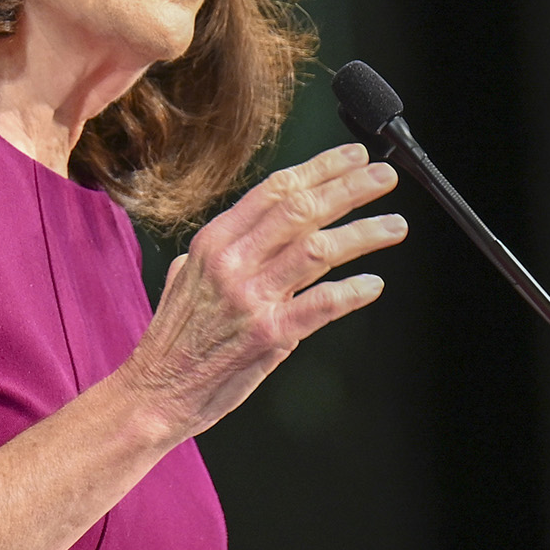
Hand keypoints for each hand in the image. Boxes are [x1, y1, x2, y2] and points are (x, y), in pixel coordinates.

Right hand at [121, 143, 404, 441]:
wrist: (155, 392)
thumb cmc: (173, 342)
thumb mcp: (182, 278)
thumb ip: (214, 253)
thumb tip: (241, 233)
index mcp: (214, 242)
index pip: (275, 190)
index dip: (320, 168)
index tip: (351, 157)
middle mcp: (232, 262)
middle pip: (302, 209)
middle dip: (350, 187)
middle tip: (383, 177)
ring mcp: (251, 297)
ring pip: (318, 248)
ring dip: (363, 233)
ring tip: (394, 225)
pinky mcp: (269, 334)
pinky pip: (320, 304)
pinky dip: (352, 291)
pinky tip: (373, 284)